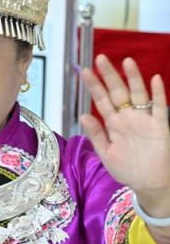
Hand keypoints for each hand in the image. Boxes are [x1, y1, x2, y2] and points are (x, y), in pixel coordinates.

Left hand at [80, 55, 169, 216]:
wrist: (150, 184)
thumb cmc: (128, 170)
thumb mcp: (106, 153)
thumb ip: (96, 134)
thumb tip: (83, 114)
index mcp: (113, 124)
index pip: (101, 100)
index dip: (94, 86)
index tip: (84, 71)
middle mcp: (128, 118)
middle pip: (118, 92)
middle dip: (109, 76)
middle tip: (100, 58)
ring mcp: (144, 120)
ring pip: (139, 95)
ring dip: (133, 78)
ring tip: (126, 62)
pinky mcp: (160, 126)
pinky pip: (159, 107)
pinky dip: (158, 93)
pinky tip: (154, 79)